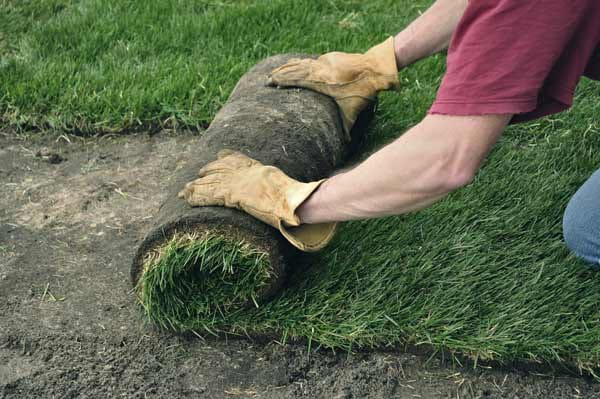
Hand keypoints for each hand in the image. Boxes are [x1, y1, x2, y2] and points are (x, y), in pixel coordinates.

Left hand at [178, 150, 337, 251]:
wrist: (296, 201)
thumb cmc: (300, 198)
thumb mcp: (294, 190)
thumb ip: (292, 192)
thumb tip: (309, 195)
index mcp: (261, 169)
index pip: (240, 159)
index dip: (227, 157)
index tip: (219, 155)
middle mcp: (247, 173)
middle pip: (222, 169)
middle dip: (208, 172)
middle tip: (197, 175)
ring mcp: (240, 183)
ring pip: (212, 182)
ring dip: (196, 187)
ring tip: (183, 191)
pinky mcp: (233, 194)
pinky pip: (210, 195)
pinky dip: (197, 197)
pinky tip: (187, 198)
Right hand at [268, 37, 399, 134]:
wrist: (375, 68)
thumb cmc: (363, 92)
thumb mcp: (353, 111)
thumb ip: (346, 127)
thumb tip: (346, 145)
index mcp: (321, 82)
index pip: (296, 79)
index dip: (282, 80)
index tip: (270, 83)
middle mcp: (320, 69)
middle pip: (295, 70)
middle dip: (280, 74)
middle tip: (267, 79)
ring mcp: (325, 61)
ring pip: (302, 63)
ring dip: (288, 67)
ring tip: (276, 71)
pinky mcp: (331, 57)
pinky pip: (311, 60)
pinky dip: (300, 63)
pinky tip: (295, 64)